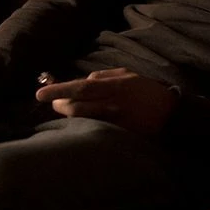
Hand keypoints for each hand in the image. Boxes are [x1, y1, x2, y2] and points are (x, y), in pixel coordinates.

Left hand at [35, 68, 176, 135]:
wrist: (170, 113)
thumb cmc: (146, 90)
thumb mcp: (126, 74)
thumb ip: (103, 75)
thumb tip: (82, 80)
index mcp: (113, 85)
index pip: (79, 87)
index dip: (58, 91)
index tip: (40, 94)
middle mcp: (112, 103)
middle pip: (77, 106)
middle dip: (60, 105)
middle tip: (54, 103)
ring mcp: (115, 121)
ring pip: (83, 120)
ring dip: (69, 116)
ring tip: (65, 112)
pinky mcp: (118, 134)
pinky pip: (94, 130)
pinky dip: (82, 126)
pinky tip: (79, 124)